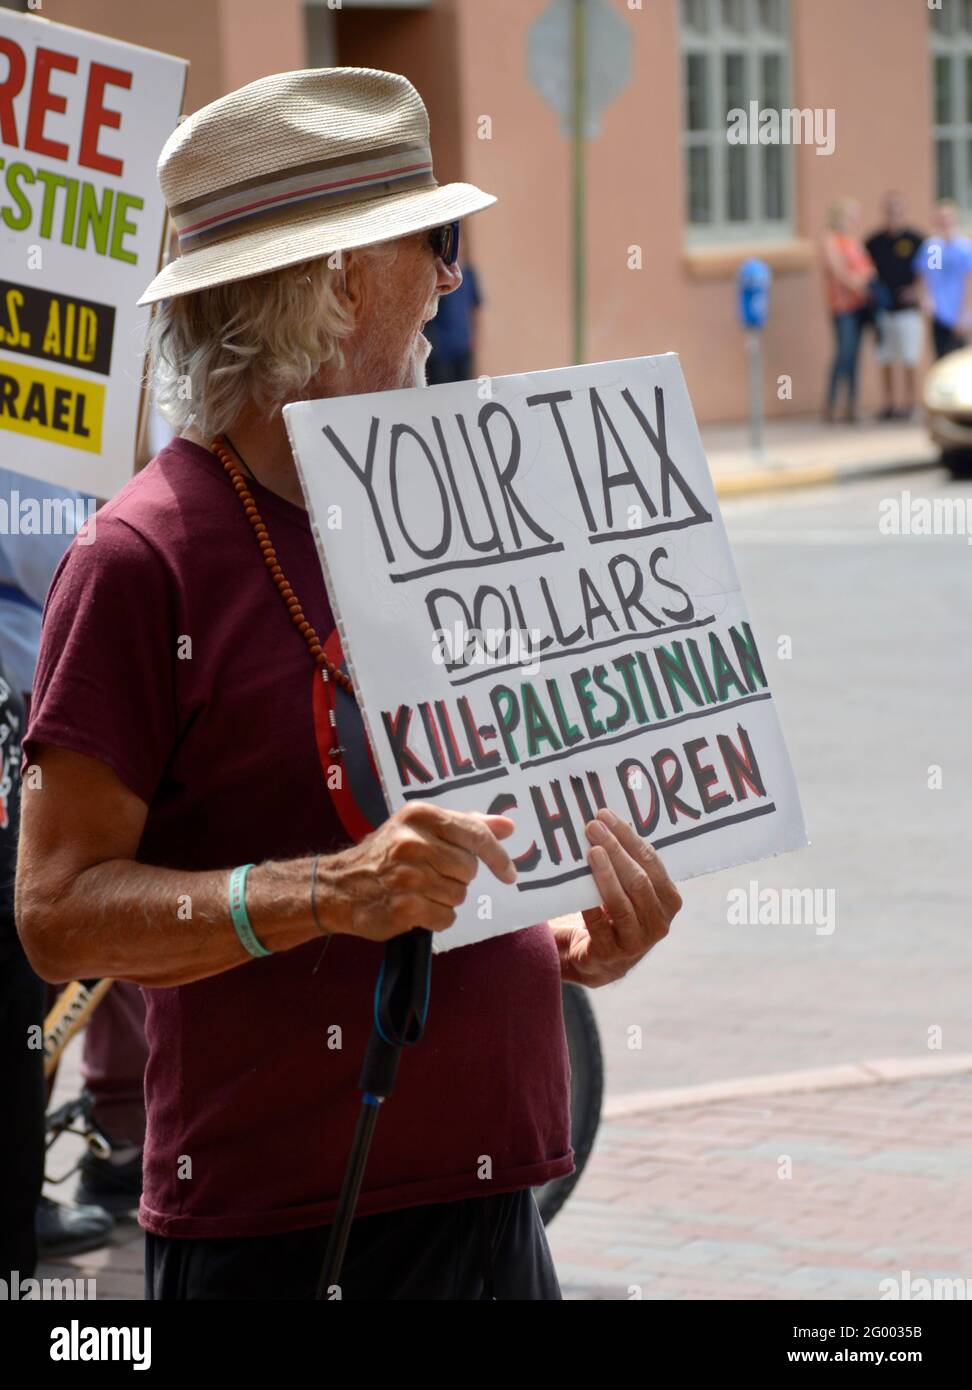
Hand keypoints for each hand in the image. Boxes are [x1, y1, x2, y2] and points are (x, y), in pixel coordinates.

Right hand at [320, 802, 515, 942]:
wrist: (338, 887)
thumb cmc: (385, 854)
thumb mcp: (419, 827)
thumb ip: (465, 825)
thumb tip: (508, 826)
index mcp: (420, 815)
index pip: (475, 834)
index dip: (498, 856)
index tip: (509, 873)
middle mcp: (414, 842)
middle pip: (469, 869)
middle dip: (458, 877)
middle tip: (433, 875)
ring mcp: (408, 876)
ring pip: (459, 894)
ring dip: (446, 898)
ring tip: (420, 891)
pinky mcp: (405, 907)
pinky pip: (446, 917)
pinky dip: (436, 918)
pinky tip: (417, 908)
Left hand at [556, 808, 680, 987]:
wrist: (599, 958)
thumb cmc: (616, 911)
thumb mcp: (630, 889)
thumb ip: (628, 862)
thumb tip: (607, 819)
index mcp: (669, 900)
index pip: (651, 862)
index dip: (628, 837)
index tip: (605, 815)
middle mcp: (659, 923)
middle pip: (638, 880)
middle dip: (615, 850)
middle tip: (592, 827)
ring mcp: (636, 942)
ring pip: (622, 903)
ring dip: (606, 874)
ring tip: (590, 852)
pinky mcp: (611, 955)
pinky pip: (599, 925)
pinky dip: (589, 904)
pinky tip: (578, 885)